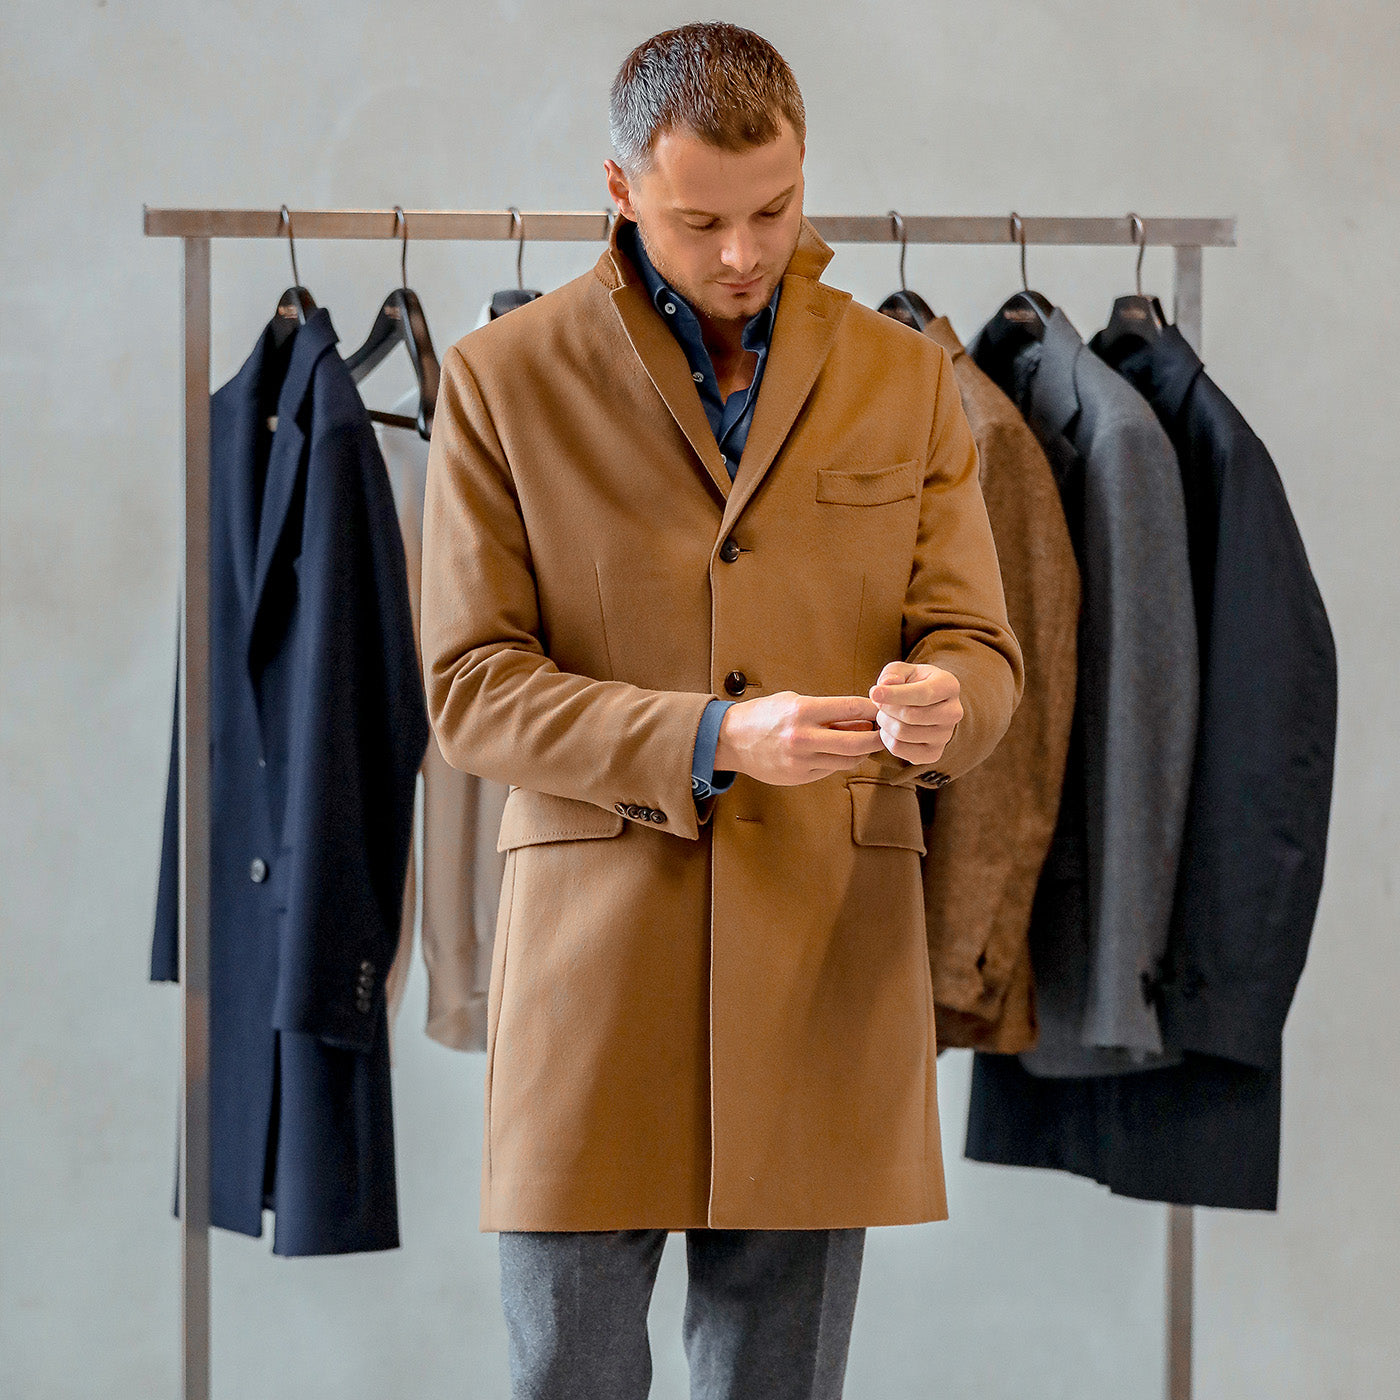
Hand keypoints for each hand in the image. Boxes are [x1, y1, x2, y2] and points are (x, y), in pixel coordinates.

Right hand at [714, 690, 886, 786]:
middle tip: (886, 733)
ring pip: (848, 761)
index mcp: (803, 711)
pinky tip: (835, 753)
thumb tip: (862, 718)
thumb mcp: (794, 701)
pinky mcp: (799, 777)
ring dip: (861, 752)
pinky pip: (830, 770)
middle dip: (877, 737)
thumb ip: (827, 711)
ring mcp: (801, 761)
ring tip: (862, 742)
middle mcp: (804, 738)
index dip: (874, 710)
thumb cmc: (764, 715)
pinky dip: (839, 761)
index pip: (852, 708)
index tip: (884, 710)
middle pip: (857, 742)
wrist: (730, 739)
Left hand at [868, 660, 961, 764]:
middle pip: (911, 715)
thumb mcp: (903, 670)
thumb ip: (893, 672)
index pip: (923, 694)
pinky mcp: (933, 754)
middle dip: (886, 708)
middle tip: (878, 703)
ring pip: (903, 733)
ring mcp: (945, 736)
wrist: (926, 705)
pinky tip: (889, 728)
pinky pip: (899, 749)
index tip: (873, 693)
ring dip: (884, 723)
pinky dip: (886, 738)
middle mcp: (953, 712)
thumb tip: (886, 684)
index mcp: (949, 686)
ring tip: (885, 714)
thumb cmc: (912, 683)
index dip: (895, 694)